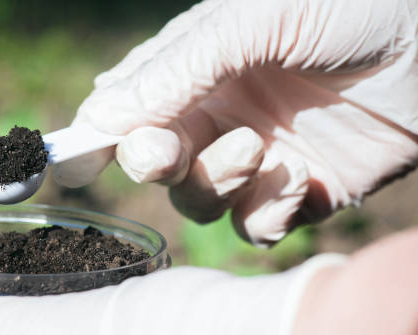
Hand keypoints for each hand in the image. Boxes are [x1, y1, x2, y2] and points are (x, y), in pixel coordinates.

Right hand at [54, 0, 417, 245]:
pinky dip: (267, 214)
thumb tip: (102, 116)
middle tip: (165, 150)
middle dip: (153, 162)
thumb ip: (176, 70)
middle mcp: (217, 116)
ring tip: (257, 149)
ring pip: (199, 201)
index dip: (94, 139)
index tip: (73, 162)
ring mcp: (256, 158)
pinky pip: (256, 227)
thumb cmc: (347, 4)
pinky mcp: (299, 192)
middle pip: (153, 164)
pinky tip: (299, 181)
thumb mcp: (251, 20)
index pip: (126, 112)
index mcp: (195, 70)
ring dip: (215, 183)